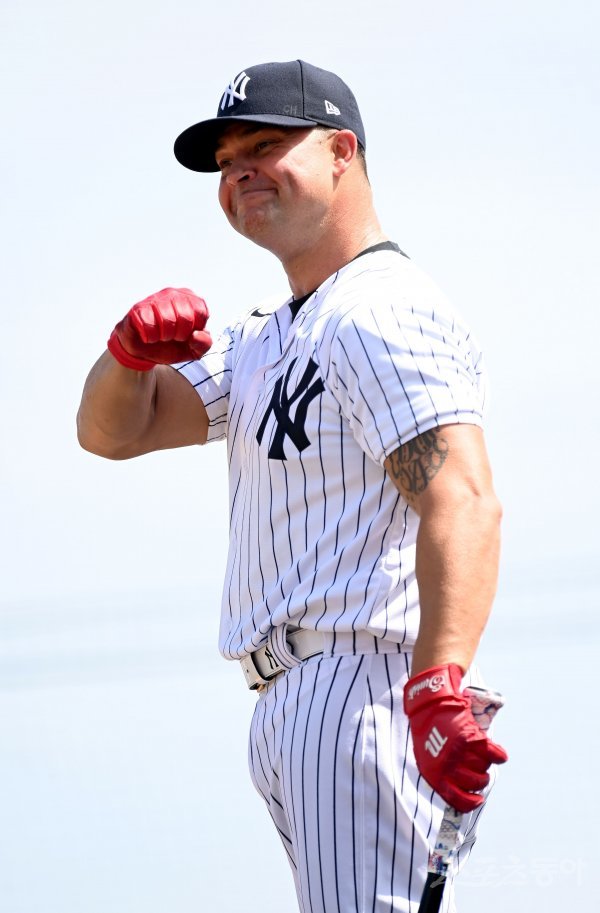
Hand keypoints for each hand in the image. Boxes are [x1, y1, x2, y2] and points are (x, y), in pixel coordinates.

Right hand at [107, 287, 211, 370]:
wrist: (144, 351)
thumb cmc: (171, 345)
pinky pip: (148, 325)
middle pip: (185, 317)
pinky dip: (150, 337)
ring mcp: (155, 299)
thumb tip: (196, 335)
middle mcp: (174, 294)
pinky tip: (149, 336)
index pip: (201, 313)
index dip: (194, 331)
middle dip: (179, 335)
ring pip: (167, 320)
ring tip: (161, 336)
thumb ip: (204, 344)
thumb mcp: (194, 350)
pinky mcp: (138, 308)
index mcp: (192, 300)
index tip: (186, 335)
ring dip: (164, 337)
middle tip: (172, 337)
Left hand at [404, 664, 507, 811]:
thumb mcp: (428, 758)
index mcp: (435, 775)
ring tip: (479, 754)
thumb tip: (459, 794)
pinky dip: (499, 754)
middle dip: (480, 778)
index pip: (459, 800)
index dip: (472, 802)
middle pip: (476, 783)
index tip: (478, 799)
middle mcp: (448, 767)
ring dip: (485, 763)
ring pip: (484, 768)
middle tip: (477, 768)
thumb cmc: (428, 732)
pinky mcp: (470, 738)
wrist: (429, 704)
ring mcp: (459, 753)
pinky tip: (499, 754)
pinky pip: (492, 753)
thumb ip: (442, 776)